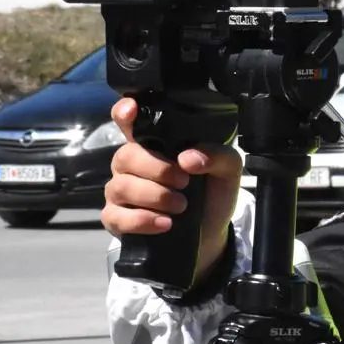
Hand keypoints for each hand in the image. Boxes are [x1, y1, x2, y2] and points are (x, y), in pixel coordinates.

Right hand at [102, 97, 242, 284]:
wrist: (210, 232)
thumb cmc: (212, 193)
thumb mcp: (227, 170)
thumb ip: (217, 155)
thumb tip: (188, 158)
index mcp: (155, 144)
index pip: (131, 122)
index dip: (125, 113)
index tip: (131, 111)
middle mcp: (132, 164)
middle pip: (126, 156)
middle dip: (157, 169)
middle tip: (185, 182)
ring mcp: (121, 191)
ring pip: (121, 186)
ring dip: (155, 196)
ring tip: (181, 205)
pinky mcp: (117, 219)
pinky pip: (116, 216)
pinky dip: (142, 220)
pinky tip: (164, 224)